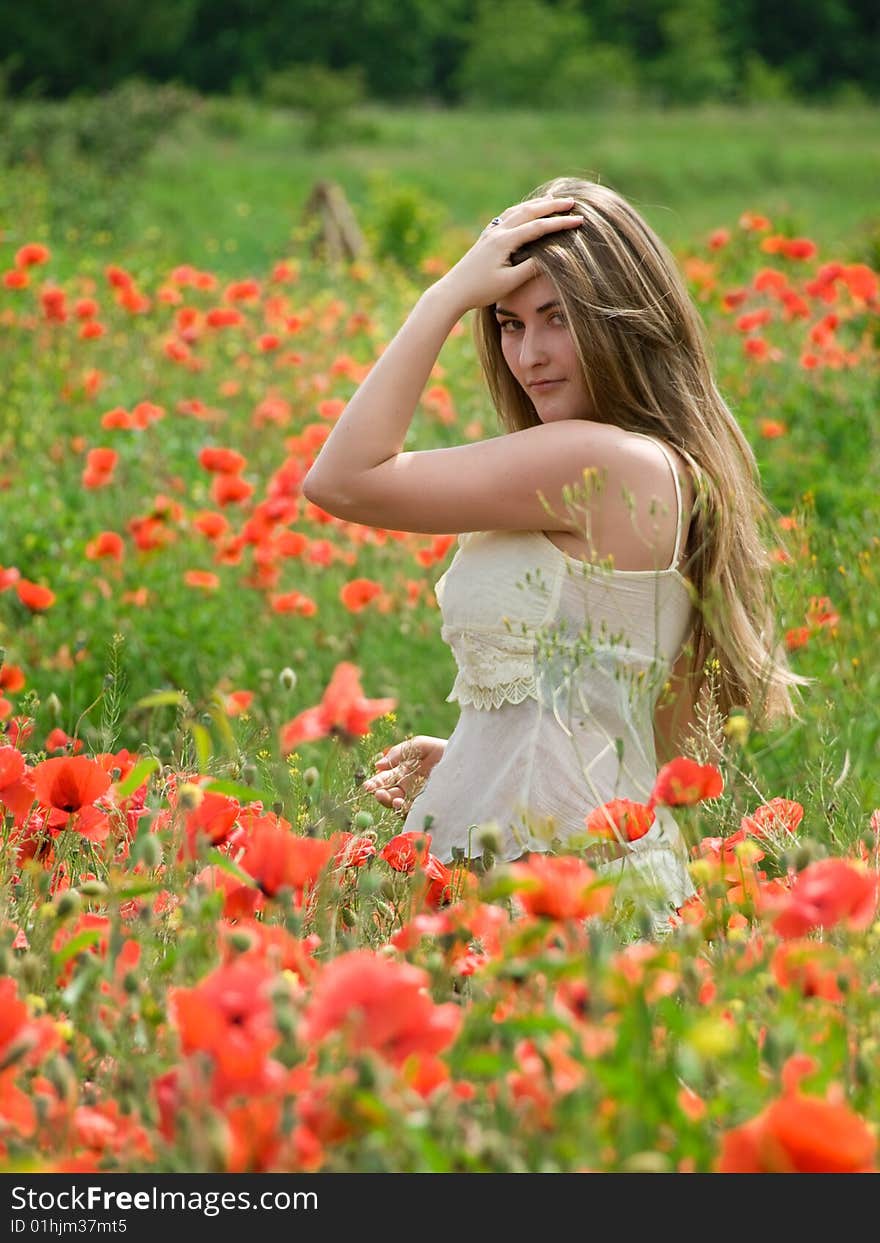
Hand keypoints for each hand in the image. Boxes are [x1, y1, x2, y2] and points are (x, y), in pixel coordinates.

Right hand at [361, 735, 446, 812]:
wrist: (465, 759)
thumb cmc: (441, 749)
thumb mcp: (419, 745)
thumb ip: (398, 752)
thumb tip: (377, 765)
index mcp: (402, 772)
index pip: (384, 780)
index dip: (375, 783)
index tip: (368, 786)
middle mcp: (406, 787)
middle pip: (388, 794)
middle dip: (380, 794)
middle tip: (376, 792)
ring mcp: (416, 797)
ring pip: (397, 804)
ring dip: (390, 802)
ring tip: (391, 798)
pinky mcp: (426, 806)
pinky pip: (412, 811)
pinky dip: (404, 809)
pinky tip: (401, 803)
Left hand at [433, 196, 582, 317]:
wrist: (453, 291)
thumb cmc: (481, 290)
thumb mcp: (510, 282)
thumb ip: (531, 267)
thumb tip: (551, 256)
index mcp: (504, 240)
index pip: (538, 227)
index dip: (560, 223)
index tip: (579, 220)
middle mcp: (497, 231)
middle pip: (529, 211)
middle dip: (551, 205)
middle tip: (571, 201)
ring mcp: (490, 232)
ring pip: (517, 210)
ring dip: (536, 204)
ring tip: (552, 201)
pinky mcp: (485, 238)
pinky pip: (506, 217)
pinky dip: (521, 211)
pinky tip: (524, 212)